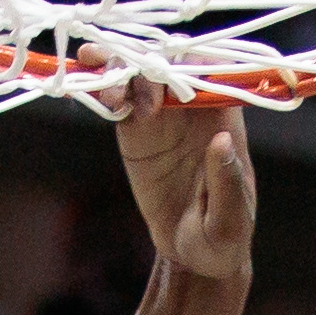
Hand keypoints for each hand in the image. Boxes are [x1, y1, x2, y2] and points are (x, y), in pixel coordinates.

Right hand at [106, 68, 255, 280]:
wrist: (192, 254)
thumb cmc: (223, 237)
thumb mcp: (230, 218)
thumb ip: (227, 181)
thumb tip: (221, 141)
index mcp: (223, 118)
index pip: (209, 71)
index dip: (187, 62)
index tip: (167, 74)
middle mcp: (192, 107)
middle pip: (167, 62)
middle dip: (146, 60)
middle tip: (127, 82)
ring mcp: (160, 113)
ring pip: (137, 72)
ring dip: (117, 66)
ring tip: (104, 86)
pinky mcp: (133, 128)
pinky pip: (115, 97)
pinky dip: (98, 87)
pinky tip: (84, 87)